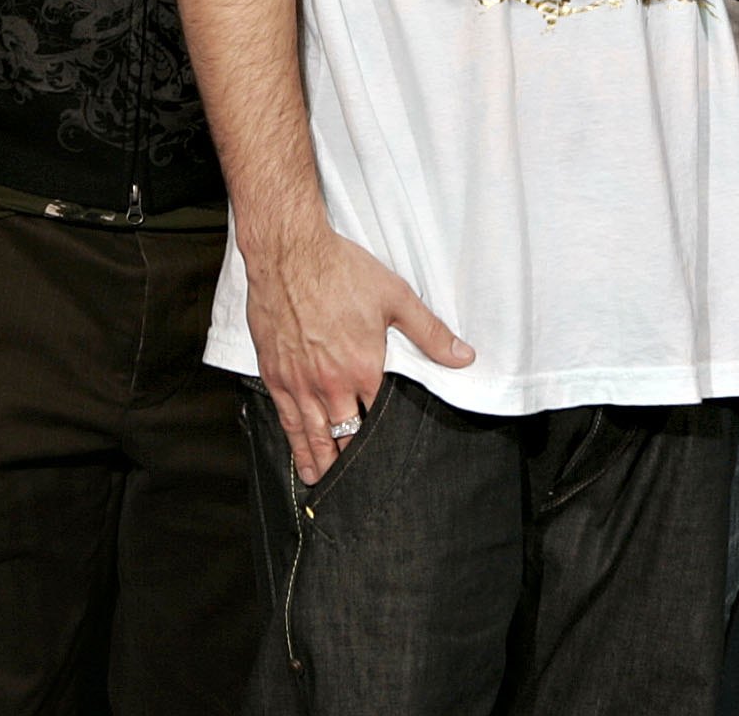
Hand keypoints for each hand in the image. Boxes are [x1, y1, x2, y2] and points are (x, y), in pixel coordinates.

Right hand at [244, 227, 471, 483]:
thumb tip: (464, 357)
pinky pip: (286, 419)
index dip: (384, 440)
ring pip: (313, 435)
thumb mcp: (396, 298)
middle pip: (344, 436)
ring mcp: (299, 383)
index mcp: (363, 369)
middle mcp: (330, 384)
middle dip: (352, 459)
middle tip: (360, 485)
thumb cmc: (341, 271)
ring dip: (322, 461)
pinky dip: (295, 443)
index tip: (391, 460)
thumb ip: (430, 333)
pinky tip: (300, 455)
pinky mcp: (275, 374)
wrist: (289, 253)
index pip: (378, 419)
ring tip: (326, 483)